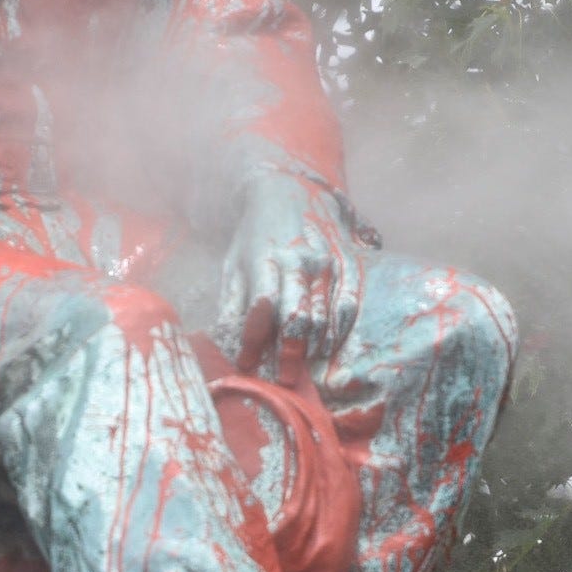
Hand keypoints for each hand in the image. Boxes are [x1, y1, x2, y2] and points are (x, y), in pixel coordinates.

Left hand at [218, 170, 365, 373]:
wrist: (286, 191)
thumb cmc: (253, 234)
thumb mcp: (233, 262)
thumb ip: (232, 302)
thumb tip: (224, 342)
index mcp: (265, 260)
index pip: (260, 309)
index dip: (253, 341)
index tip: (246, 365)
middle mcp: (298, 262)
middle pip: (297, 315)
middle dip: (290, 353)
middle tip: (286, 381)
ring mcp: (325, 262)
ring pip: (323, 314)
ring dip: (313, 347)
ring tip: (304, 371)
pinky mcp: (345, 263)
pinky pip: (346, 304)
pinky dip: (338, 330)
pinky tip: (328, 349)